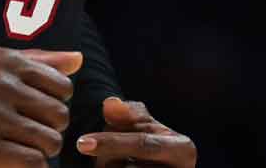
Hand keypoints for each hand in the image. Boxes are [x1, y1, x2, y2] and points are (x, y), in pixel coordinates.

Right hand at [0, 43, 80, 167]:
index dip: (53, 105)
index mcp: (5, 62)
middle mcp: (2, 85)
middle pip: (58, 116)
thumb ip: (34, 59)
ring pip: (48, 141)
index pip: (61, 87)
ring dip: (39, 152)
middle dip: (48, 130)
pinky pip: (30, 163)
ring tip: (19, 152)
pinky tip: (13, 164)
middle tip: (28, 137)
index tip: (35, 114)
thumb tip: (77, 60)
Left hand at [76, 97, 196, 166]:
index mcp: (183, 149)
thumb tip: (111, 103)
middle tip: (90, 148)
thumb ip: (126, 114)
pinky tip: (116, 167)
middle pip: (130, 167)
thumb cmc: (149, 146)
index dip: (111, 142)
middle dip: (108, 159)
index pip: (142, 144)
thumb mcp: (142, 126)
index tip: (82, 142)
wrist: (158, 166)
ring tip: (114, 162)